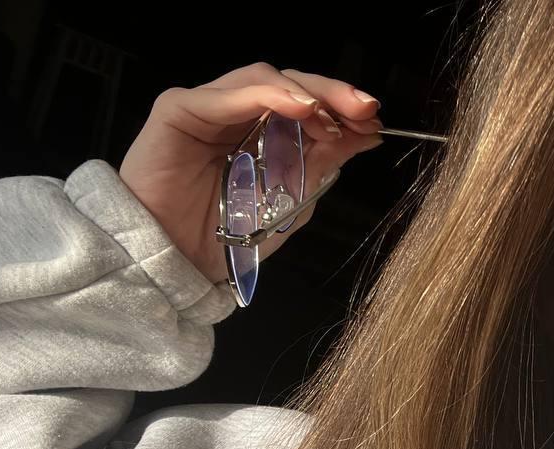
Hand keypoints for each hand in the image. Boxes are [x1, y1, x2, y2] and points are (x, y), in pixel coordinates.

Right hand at [117, 62, 384, 284]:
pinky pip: (224, 95)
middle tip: (365, 109)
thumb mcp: (291, 201)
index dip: (341, 106)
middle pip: (289, 84)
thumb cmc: (228, 237)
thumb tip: (365, 134)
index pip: (307, 104)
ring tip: (330, 117)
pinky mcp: (179, 110)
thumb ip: (323, 164)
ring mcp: (208, 109)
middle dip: (331, 93)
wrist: (179, 265)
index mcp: (264, 134)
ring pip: (260, 78)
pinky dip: (266, 96)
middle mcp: (236, 115)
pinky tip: (297, 108)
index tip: (374, 121)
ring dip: (303, 94)